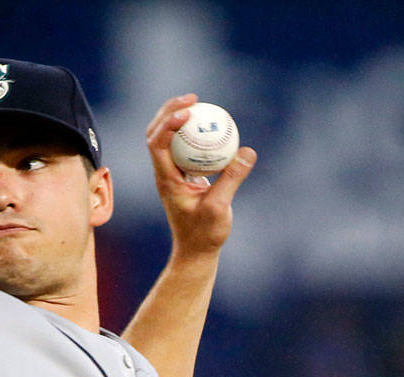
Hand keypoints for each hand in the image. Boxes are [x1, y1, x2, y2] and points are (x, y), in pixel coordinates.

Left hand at [145, 94, 255, 257]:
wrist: (197, 251)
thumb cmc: (204, 234)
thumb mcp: (220, 207)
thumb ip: (232, 179)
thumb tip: (247, 151)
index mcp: (166, 179)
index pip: (157, 144)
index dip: (168, 123)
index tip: (188, 112)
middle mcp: (164, 173)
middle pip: (156, 134)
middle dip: (169, 111)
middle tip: (192, 98)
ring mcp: (173, 173)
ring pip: (167, 138)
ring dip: (177, 118)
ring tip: (197, 103)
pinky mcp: (184, 175)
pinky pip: (185, 147)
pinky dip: (193, 133)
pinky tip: (211, 124)